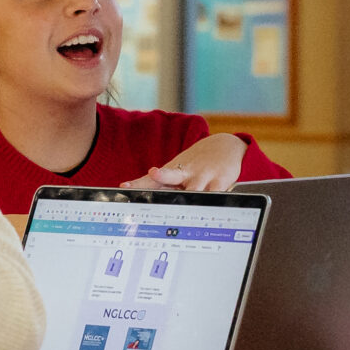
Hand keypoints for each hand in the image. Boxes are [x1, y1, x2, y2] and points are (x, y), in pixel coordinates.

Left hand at [124, 131, 250, 192]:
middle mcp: (186, 173)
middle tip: (154, 172)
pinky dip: (212, 199)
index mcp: (173, 172)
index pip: (152, 179)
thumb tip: (129, 192)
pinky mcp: (220, 180)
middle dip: (162, 175)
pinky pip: (216, 194)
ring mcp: (203, 176)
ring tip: (188, 193)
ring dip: (190, 191)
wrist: (224, 145)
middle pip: (171, 176)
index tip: (124, 186)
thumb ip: (158, 184)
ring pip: (195, 188)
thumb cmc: (196, 164)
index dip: (139, 183)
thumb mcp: (177, 170)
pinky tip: (210, 204)